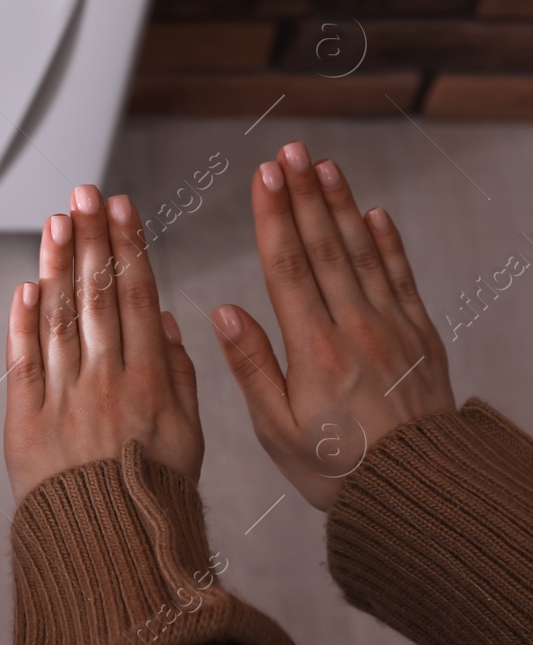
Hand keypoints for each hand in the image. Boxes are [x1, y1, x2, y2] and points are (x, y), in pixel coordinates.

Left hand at [4, 186, 202, 501]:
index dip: (128, 247)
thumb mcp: (190, 435)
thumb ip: (179, 372)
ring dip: (56, 265)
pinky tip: (25, 285)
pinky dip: (22, 321)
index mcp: (151, 381)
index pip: (137, 297)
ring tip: (56, 221)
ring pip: (58, 318)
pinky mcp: (25, 419)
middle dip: (91, 238)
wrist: (110, 551)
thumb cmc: (155, 497)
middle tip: (84, 192)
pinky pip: (23, 361)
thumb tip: (163, 317)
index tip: (121, 207)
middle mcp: (106, 380)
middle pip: (97, 296)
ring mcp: (63, 398)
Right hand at [210, 142, 453, 510]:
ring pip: (363, 253)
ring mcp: (391, 328)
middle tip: (288, 152)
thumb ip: (251, 366)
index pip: (287, 268)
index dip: (273, 218)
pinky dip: (388, 243)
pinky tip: (373, 215)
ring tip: (323, 167)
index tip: (262, 177)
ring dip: (341, 207)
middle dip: (303, 196)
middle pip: (324, 248)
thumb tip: (224, 312)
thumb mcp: (277, 430)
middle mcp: (355, 329)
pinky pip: (401, 278)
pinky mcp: (419, 337)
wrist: (419, 492)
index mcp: (314, 351)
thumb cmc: (339, 468)